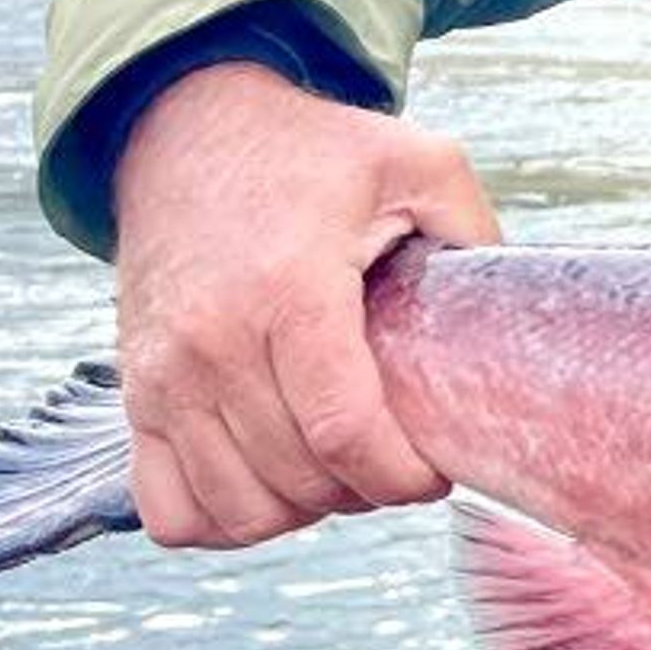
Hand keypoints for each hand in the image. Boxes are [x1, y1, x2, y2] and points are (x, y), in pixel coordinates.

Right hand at [109, 62, 500, 547]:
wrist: (184, 129)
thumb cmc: (312, 152)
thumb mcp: (418, 161)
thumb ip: (475, 231)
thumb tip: (516, 314)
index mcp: (289, 290)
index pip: (343, 433)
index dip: (402, 477)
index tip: (435, 470)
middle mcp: (212, 343)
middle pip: (299, 481)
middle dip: (366, 491)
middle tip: (397, 458)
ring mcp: (163, 376)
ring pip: (238, 511)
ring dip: (303, 510)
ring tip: (340, 468)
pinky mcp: (134, 394)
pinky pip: (172, 510)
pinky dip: (225, 520)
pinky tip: (272, 480)